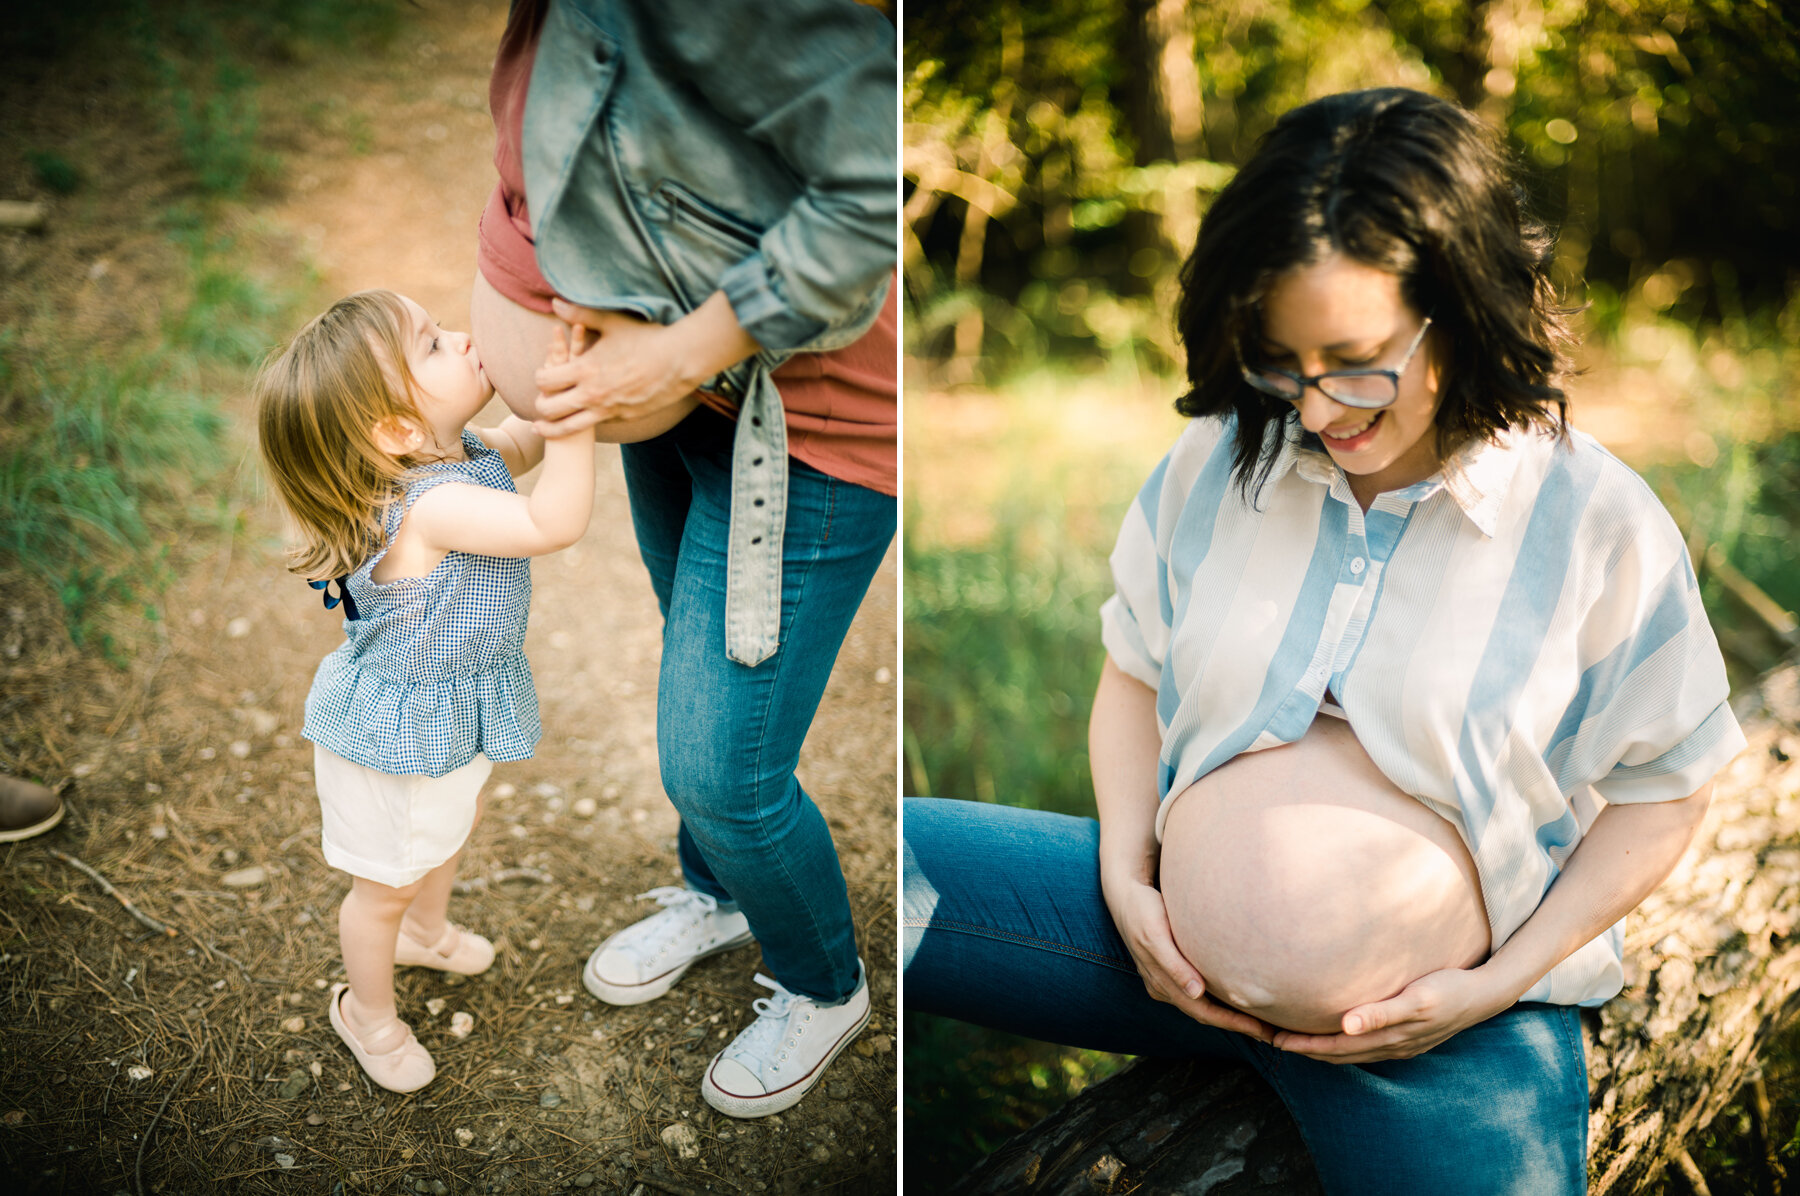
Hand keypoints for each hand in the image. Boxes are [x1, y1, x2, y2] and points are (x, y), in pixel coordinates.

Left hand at [532, 299, 699, 436]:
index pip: (545, 381)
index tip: (543, 374)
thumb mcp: (613, 323)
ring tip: (544, 426)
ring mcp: (608, 409)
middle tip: (540, 401)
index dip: (539, 377)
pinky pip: (595, 424)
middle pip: (550, 409)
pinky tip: (582, 418)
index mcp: (586, 369)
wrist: (681, 361)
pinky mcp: (623, 417)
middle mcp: (593, 394)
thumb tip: (555, 302)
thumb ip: (580, 314)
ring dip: (553, 427)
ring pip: (569, 427)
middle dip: (540, 406)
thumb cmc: (647, 338)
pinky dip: (584, 422)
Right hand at [1103, 872, 1275, 1042]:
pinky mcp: (1170, 969)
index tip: (1262, 1031)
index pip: (1204, 1013)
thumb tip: (1196, 993)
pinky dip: (1219, 999)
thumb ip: (1174, 965)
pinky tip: (1234, 995)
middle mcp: (1164, 988)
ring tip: (1258, 1019)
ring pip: (1202, 1006)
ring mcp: (1165, 980)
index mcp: (1161, 984)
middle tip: (1271, 1034)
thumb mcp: (1155, 935)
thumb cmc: (1142, 911)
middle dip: (1237, 1025)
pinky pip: (1198, 993)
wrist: (1123, 895)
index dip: (1233, 1024)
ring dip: (1229, 1015)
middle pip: (1206, 1014)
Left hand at [1270, 966, 1512, 1063]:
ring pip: (1352, 1054)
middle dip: (1307, 1050)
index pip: (1336, 1047)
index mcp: (1389, 1038)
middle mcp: (1392, 1046)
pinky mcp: (1408, 1039)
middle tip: (1272, 1041)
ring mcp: (1401, 1045)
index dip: (1305, 1045)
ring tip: (1295, 1041)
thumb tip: (1346, 1026)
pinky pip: (1366, 1048)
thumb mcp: (1417, 999)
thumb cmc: (1449, 989)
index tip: (1276, 1040)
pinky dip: (1345, 1046)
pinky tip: (1337, 1036)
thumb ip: (1381, 1013)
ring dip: (1324, 1050)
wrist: (1486, 995)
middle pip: (1340, 1054)